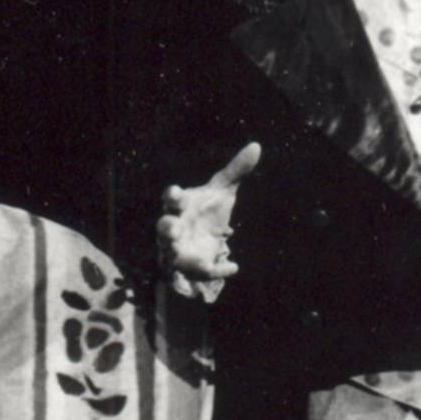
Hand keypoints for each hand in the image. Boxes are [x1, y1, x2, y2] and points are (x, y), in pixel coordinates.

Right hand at [156, 141, 261, 302]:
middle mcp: (174, 226)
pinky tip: (234, 267)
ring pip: (171, 254)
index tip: (176, 194)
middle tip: (174, 228)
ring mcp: (178, 248)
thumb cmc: (208, 210)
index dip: (172, 196)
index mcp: (181, 205)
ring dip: (177, 254)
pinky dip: (215, 271)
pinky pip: (197, 272)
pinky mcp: (188, 267)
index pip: (171, 198)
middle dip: (167, 228)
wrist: (206, 239)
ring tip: (189, 256)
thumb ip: (236, 171)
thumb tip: (256, 146)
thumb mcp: (223, 191)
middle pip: (163, 227)